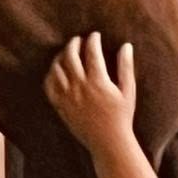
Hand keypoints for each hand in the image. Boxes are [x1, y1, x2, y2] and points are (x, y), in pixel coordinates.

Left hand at [44, 33, 137, 154]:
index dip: (93, 40)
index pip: (92, 52)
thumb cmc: (122, 116)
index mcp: (98, 81)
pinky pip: (49, 85)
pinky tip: (56, 70)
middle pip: (70, 56)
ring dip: (60, 56)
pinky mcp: (60, 106)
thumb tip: (126, 46)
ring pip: (56, 68)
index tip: (95, 35)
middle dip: (74, 43)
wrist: (108, 142)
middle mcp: (80, 87)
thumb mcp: (128, 91)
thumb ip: (126, 67)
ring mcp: (67, 97)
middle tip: (78, 39)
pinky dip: (50, 74)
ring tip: (67, 52)